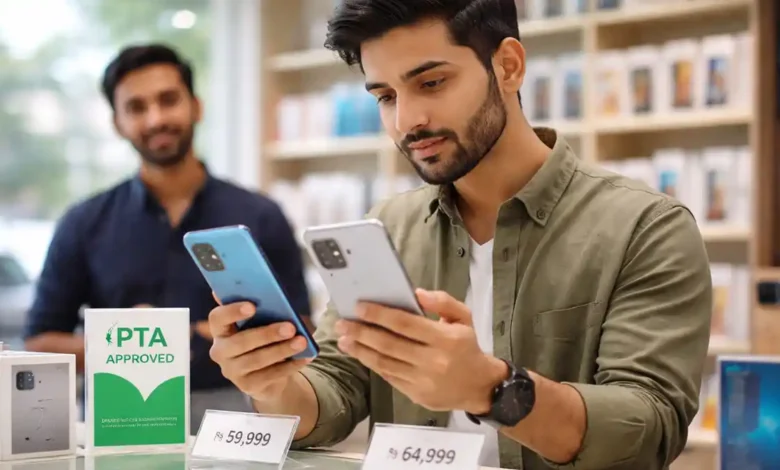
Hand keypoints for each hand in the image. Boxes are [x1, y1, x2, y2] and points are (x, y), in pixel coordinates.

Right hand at [208, 295, 312, 400]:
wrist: (267, 374)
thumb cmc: (262, 338)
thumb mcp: (259, 322)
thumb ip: (259, 307)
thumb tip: (265, 287)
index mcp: (220, 329)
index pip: (217, 318)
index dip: (232, 311)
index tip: (252, 306)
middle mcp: (220, 351)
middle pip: (240, 342)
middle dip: (267, 334)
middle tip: (291, 327)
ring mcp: (232, 371)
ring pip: (257, 360)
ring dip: (282, 349)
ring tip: (302, 341)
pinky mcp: (247, 386)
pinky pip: (270, 375)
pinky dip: (290, 365)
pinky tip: (305, 357)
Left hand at [335, 289, 507, 413]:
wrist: (480, 386)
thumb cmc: (467, 347)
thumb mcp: (464, 317)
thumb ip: (443, 302)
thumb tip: (416, 293)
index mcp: (445, 339)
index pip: (405, 324)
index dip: (379, 314)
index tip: (360, 307)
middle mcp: (433, 361)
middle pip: (389, 344)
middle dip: (362, 332)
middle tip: (343, 323)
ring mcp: (423, 381)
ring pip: (384, 363)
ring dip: (360, 350)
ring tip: (343, 339)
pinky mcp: (416, 395)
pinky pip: (388, 377)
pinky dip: (372, 364)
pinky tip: (360, 353)